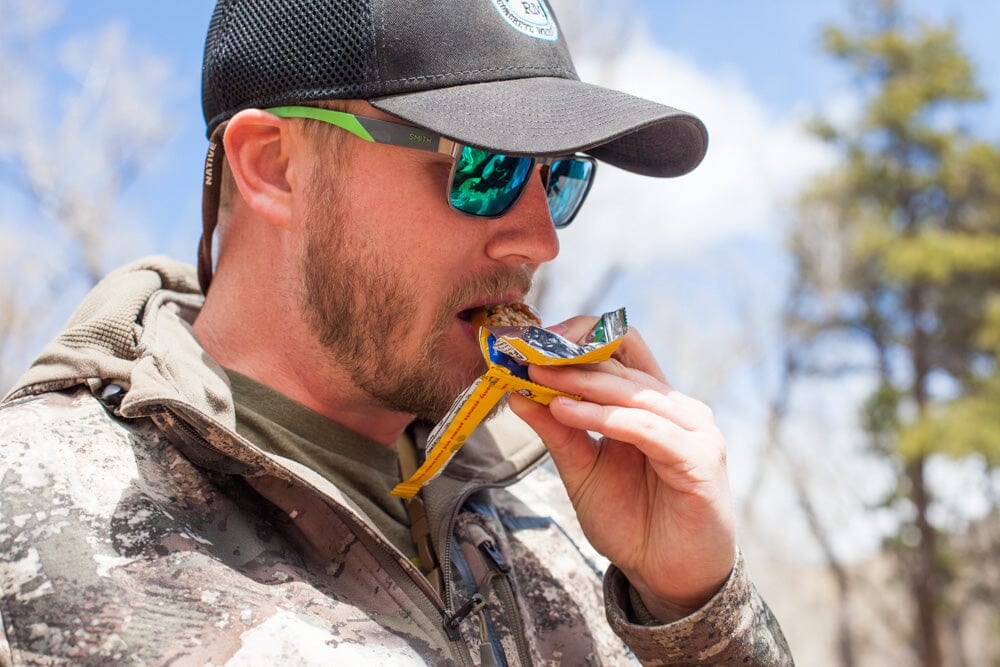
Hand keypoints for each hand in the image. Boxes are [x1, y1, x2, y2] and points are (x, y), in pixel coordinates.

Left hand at [508, 317, 735, 620]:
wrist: (666, 576)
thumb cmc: (632, 521)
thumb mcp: (583, 470)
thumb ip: (558, 432)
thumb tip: (518, 394)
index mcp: (653, 403)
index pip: (621, 347)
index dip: (579, 336)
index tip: (531, 342)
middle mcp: (678, 408)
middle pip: (622, 362)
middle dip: (569, 357)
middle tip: (525, 354)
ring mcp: (694, 430)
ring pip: (631, 391)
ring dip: (580, 383)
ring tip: (537, 378)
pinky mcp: (700, 458)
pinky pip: (645, 427)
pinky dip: (602, 417)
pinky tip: (564, 412)